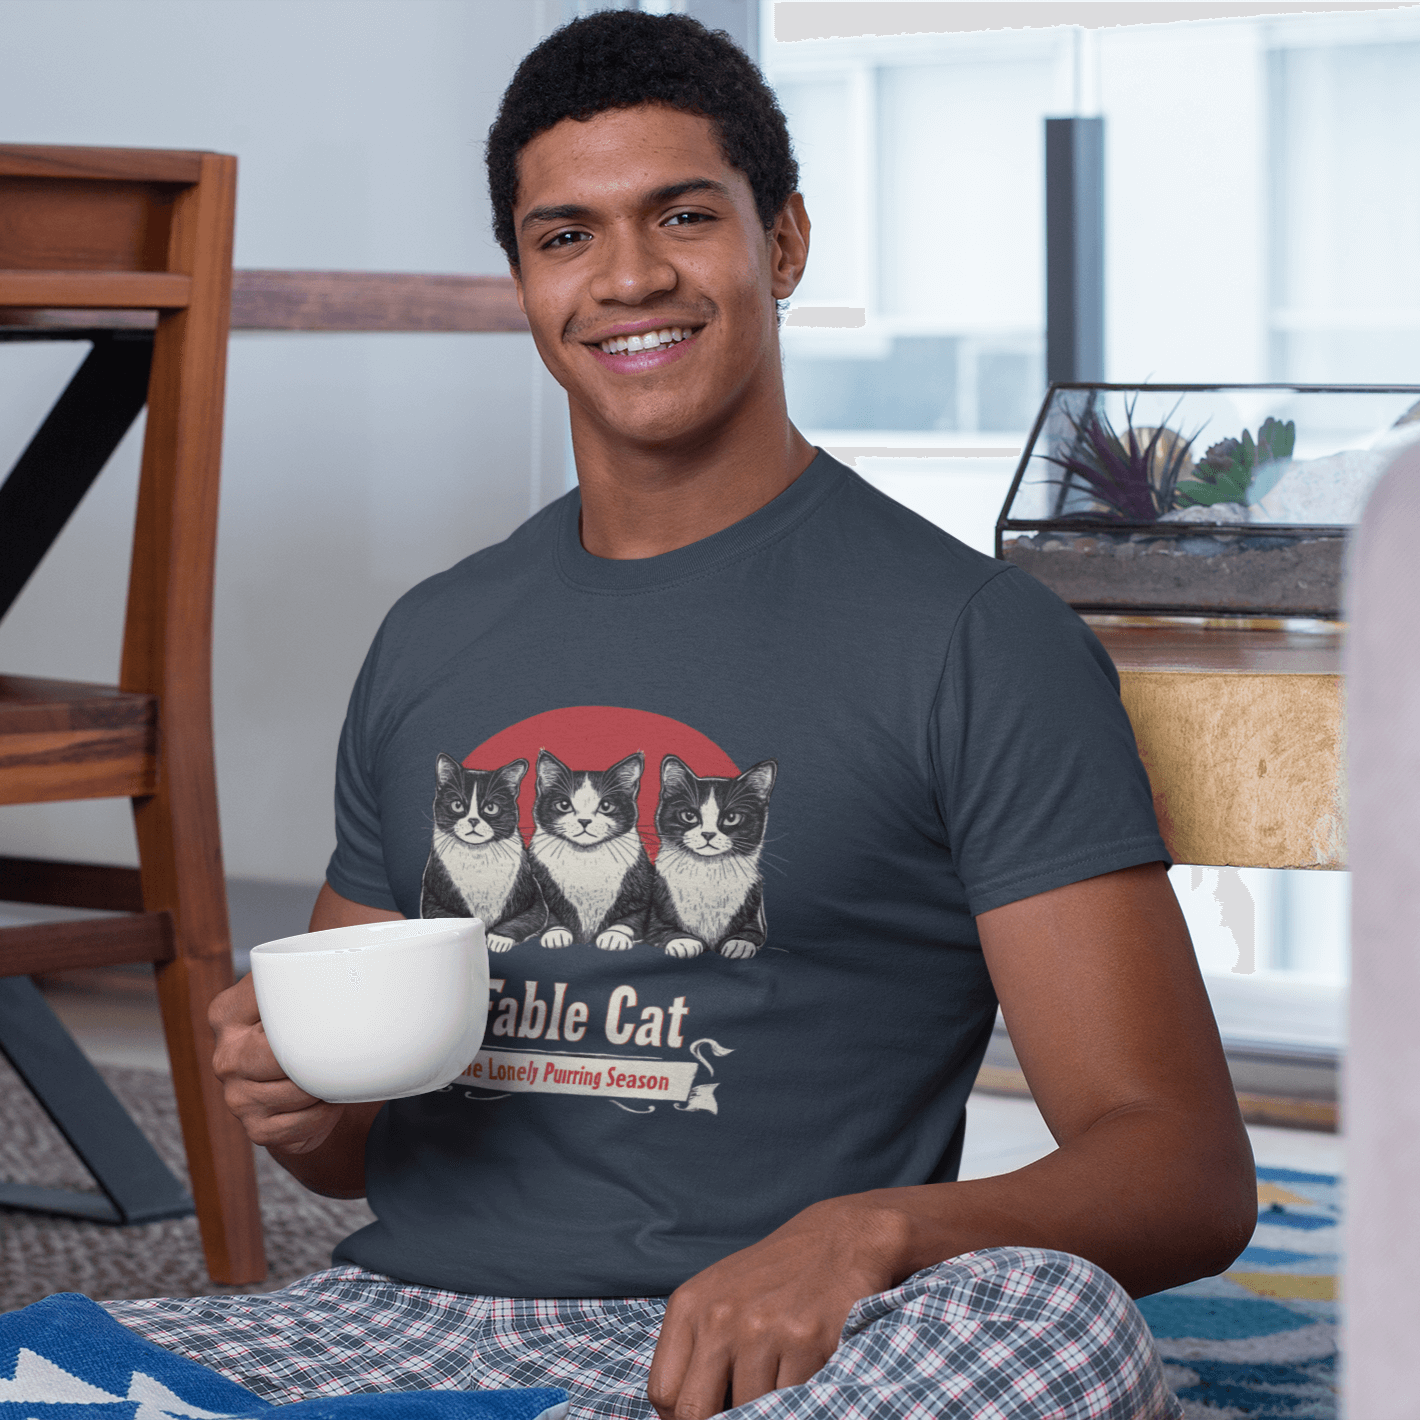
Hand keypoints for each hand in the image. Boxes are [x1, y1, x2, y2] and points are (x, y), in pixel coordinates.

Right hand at [208, 973, 346, 1156]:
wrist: (306, 1071)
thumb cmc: (312, 1018)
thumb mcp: (305, 987)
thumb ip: (318, 967)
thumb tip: (372, 950)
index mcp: (228, 1012)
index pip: (267, 1012)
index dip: (306, 1018)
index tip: (332, 1014)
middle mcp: (224, 1054)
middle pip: (274, 1058)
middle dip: (315, 1056)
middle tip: (343, 1047)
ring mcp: (235, 1096)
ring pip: (291, 1094)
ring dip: (324, 1087)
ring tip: (337, 1071)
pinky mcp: (254, 1130)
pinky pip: (296, 1128)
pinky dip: (322, 1117)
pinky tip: (328, 1100)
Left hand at [646, 1195, 905, 1418]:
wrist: (841, 1237)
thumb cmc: (775, 1277)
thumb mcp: (719, 1297)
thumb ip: (696, 1350)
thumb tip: (679, 1416)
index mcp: (689, 1306)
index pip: (663, 1392)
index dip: (682, 1418)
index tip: (710, 1414)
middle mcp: (719, 1317)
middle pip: (695, 1412)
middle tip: (744, 1411)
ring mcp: (762, 1329)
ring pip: (748, 1413)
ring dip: (766, 1408)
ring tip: (781, 1378)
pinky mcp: (806, 1341)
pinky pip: (790, 1402)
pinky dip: (798, 1399)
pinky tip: (807, 1371)